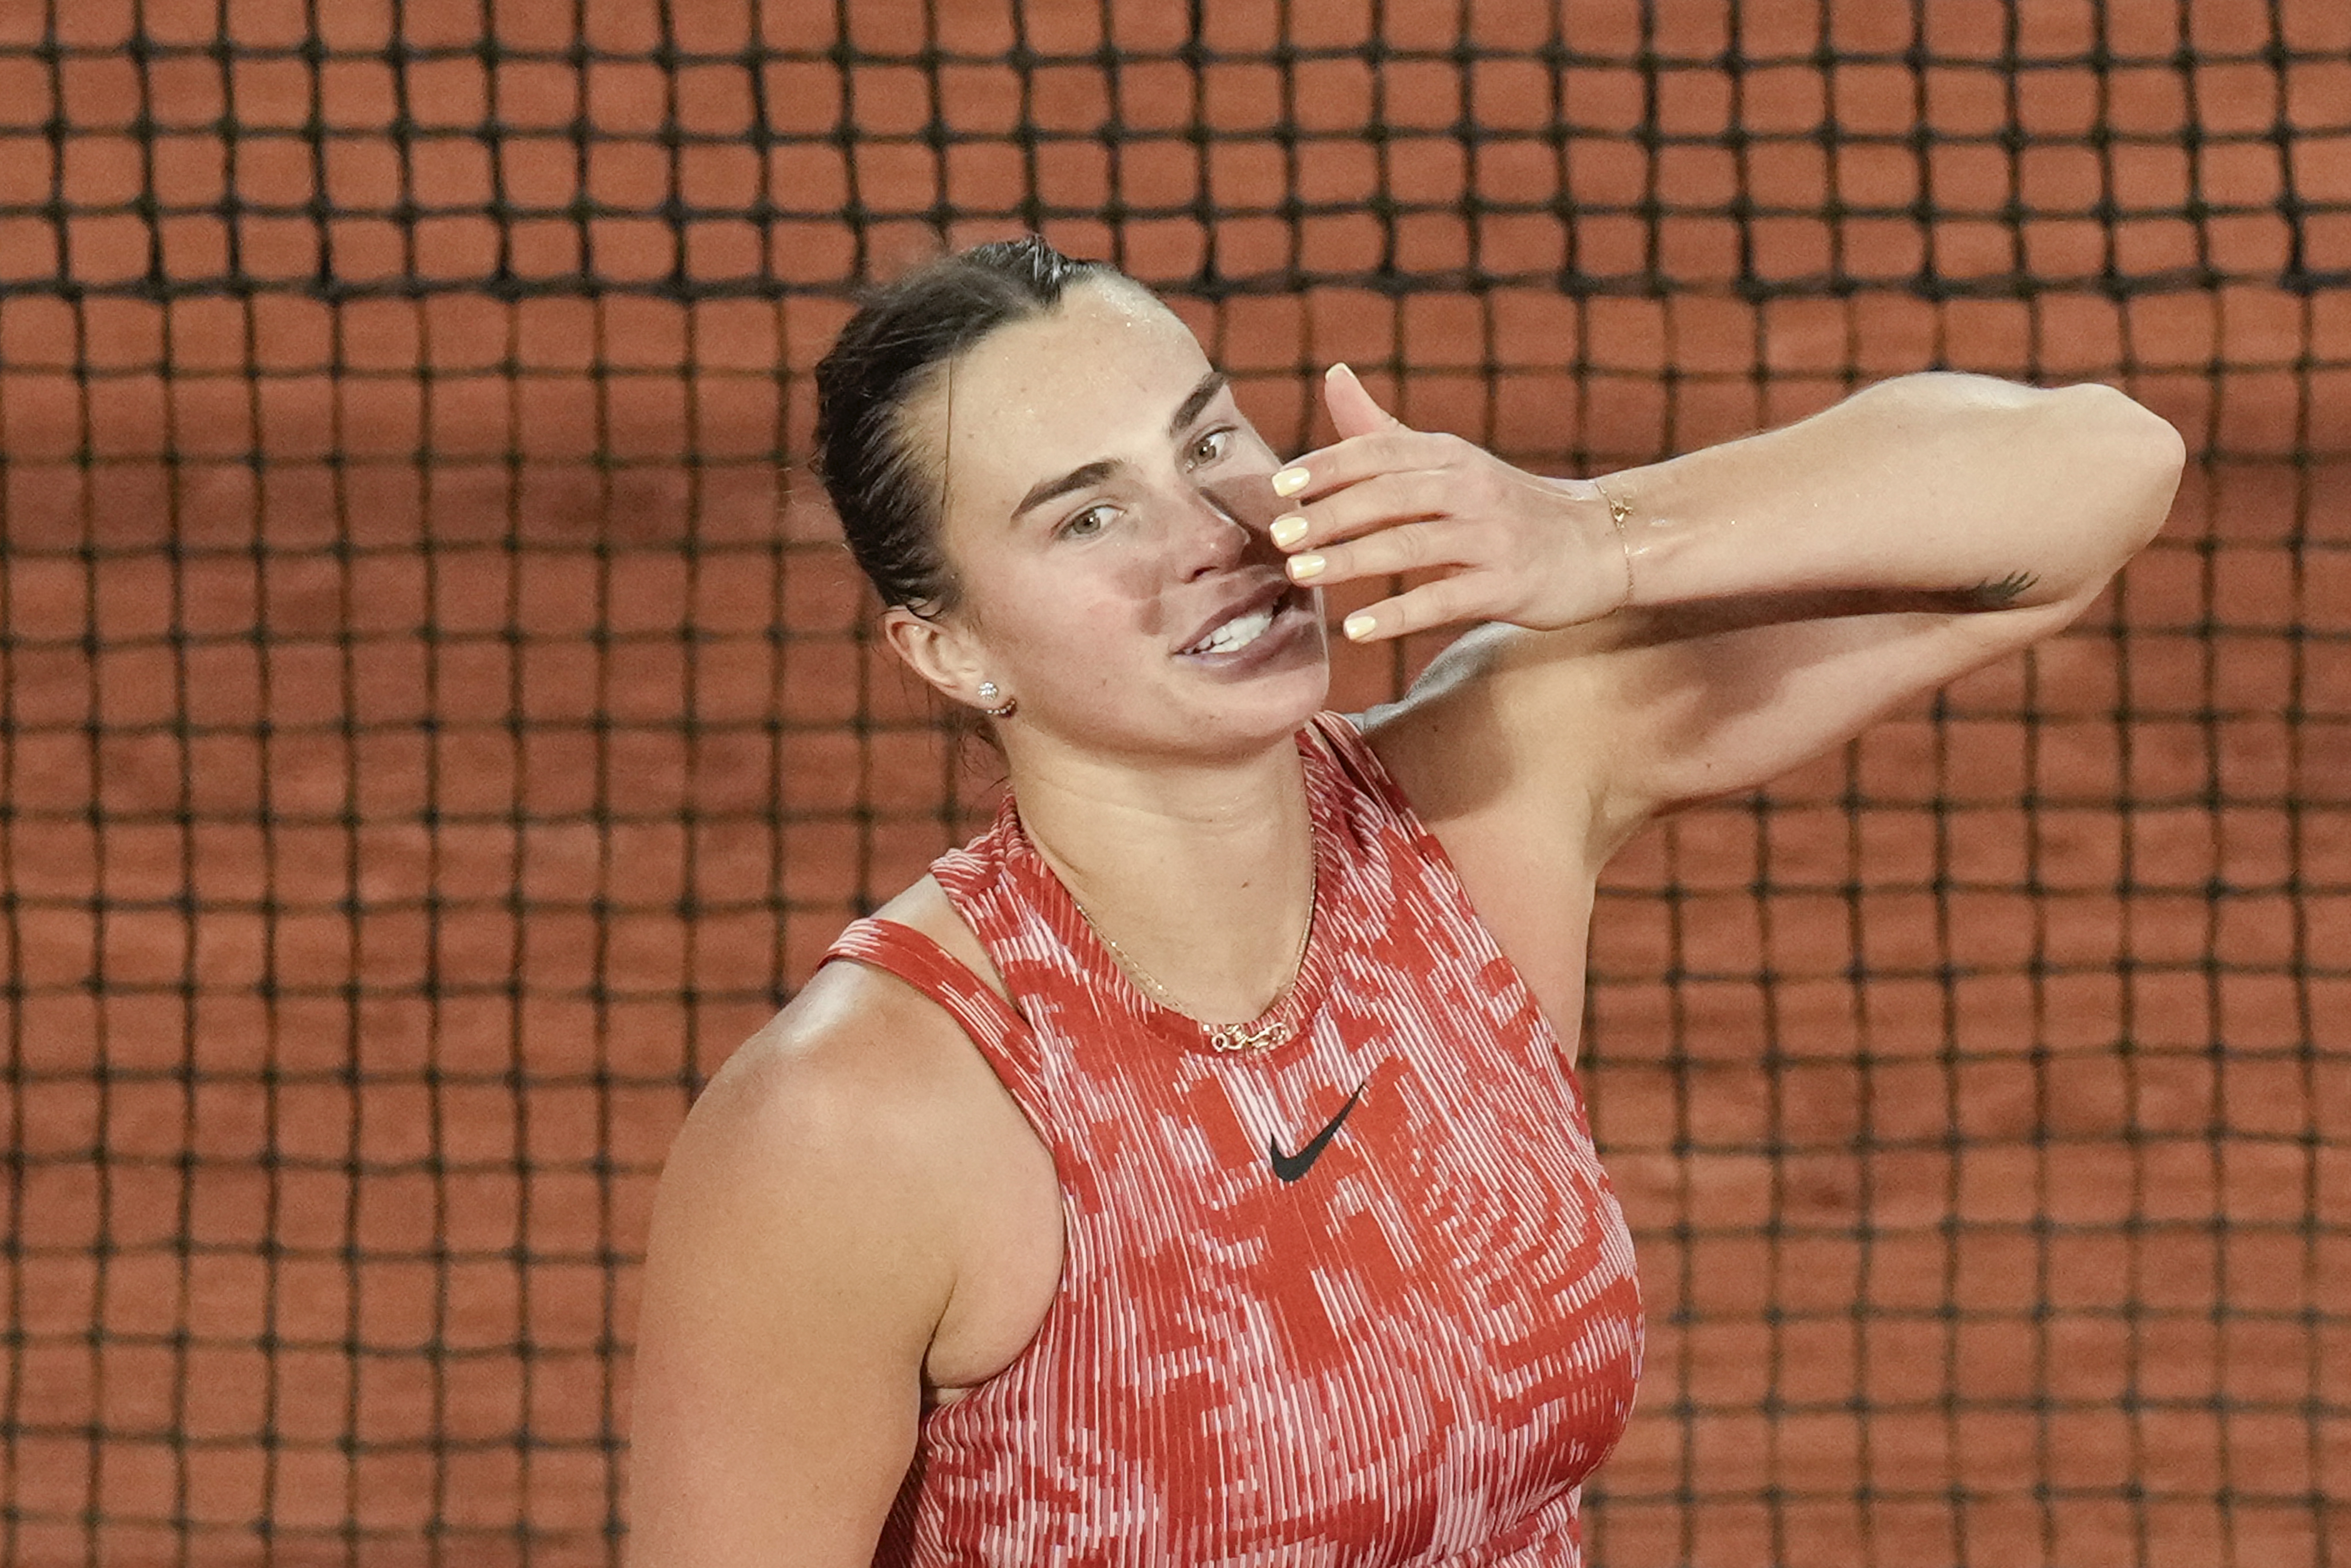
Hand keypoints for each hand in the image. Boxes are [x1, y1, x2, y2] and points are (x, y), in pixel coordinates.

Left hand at [1269, 365, 1632, 642]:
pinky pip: (1443, 600)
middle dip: (1329, 515)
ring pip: (1410, 544)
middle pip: (1388, 495)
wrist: (1599, 543)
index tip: (1279, 487)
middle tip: (1279, 537)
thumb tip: (1332, 376)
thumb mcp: (1449, 462)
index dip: (1327, 466)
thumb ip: (1384, 431)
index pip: (1378, 451)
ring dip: (1351, 559)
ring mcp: (1490, 537)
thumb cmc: (1505, 505)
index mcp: (1449, 456)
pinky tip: (1356, 629)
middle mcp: (1470, 488)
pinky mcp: (1506, 585)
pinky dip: (1398, 615)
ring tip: (1300, 574)